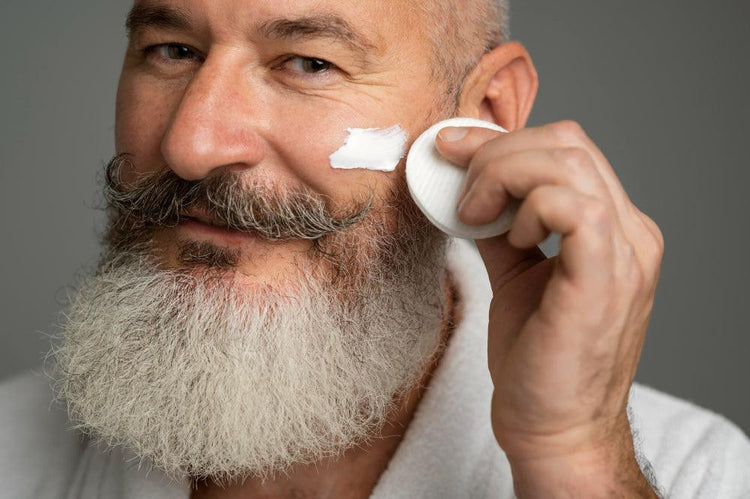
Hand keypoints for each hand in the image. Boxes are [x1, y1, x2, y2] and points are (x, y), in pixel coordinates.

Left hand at [436, 121, 663, 496]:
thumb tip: (471, 187)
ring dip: (504, 176)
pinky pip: (573, 206)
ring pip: (567, 162)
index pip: (567, 149)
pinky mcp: (606, 278)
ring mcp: (626, 254)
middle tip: (457, 187)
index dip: (504, 141)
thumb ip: (502, 227)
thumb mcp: (515, 274)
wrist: (554, 427)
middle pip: (567, 143)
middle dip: (496, 152)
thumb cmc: (537, 358)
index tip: (452, 148)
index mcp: (613, 229)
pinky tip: (511, 239)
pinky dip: (528, 207)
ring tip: (475, 216)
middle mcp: (630, 233)